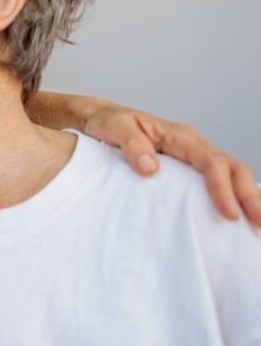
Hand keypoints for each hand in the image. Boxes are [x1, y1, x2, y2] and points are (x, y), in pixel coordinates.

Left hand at [84, 105, 260, 226]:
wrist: (100, 119)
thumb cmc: (107, 122)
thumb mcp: (113, 127)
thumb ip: (131, 144)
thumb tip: (151, 168)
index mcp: (180, 136)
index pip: (211, 161)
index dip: (222, 187)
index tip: (230, 214)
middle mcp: (193, 145)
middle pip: (233, 168)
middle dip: (250, 196)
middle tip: (260, 225)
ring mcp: (193, 156)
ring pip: (232, 174)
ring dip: (248, 197)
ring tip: (258, 226)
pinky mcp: (187, 168)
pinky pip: (218, 180)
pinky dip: (234, 196)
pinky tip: (239, 215)